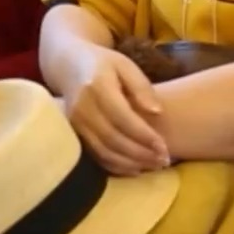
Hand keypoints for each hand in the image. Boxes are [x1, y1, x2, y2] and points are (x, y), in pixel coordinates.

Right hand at [62, 46, 169, 174]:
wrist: (68, 65)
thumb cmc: (103, 64)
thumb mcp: (125, 65)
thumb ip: (142, 87)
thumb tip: (157, 112)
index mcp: (98, 87)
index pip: (123, 117)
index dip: (144, 136)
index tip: (164, 147)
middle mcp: (83, 107)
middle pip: (113, 138)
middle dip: (140, 154)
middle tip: (164, 161)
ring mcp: (75, 123)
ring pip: (103, 151)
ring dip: (130, 163)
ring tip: (153, 166)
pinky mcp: (73, 134)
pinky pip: (95, 156)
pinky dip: (116, 166)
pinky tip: (135, 168)